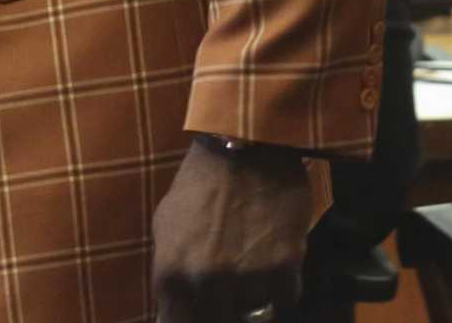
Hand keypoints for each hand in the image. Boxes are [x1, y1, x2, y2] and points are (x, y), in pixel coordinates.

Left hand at [152, 138, 311, 322]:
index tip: (197, 312)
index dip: (189, 317)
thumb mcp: (167, 222)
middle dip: (223, 308)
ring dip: (253, 296)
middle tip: (229, 286)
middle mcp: (206, 283)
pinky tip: (273, 254)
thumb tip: (174, 305)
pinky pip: (284, 298)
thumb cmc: (201, 182)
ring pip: (254, 313)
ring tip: (251, 260)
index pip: (177, 322)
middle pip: (218, 321)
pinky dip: (281, 283)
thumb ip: (171, 268)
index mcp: (172, 272)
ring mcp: (247, 279)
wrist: (247, 146)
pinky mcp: (285, 270)